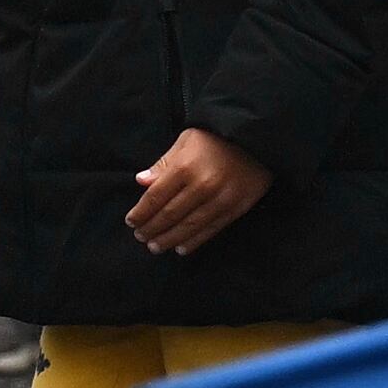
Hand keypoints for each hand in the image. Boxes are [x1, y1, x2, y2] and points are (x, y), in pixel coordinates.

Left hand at [125, 124, 271, 257]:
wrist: (256, 140)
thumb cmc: (214, 139)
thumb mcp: (185, 142)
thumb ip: (163, 164)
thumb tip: (140, 181)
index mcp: (185, 167)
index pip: (156, 196)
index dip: (141, 212)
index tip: (131, 222)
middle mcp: (202, 185)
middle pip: (170, 214)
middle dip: (152, 228)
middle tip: (141, 238)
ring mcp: (222, 198)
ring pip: (190, 225)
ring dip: (170, 239)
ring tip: (156, 247)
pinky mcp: (238, 208)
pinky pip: (212, 229)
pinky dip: (195, 241)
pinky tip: (182, 248)